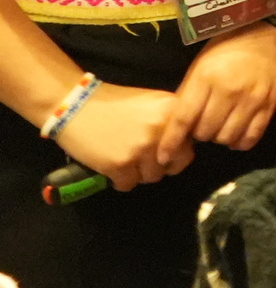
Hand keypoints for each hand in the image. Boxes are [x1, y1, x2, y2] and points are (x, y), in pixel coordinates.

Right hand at [49, 81, 192, 193]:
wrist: (74, 105)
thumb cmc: (112, 103)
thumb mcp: (150, 103)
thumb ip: (168, 121)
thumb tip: (182, 144)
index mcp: (172, 110)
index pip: (190, 143)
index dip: (177, 150)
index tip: (165, 150)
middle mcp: (161, 130)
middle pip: (175, 164)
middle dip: (162, 165)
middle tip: (146, 160)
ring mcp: (141, 148)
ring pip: (152, 176)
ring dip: (139, 173)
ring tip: (126, 160)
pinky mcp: (120, 164)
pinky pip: (128, 184)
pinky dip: (120, 181)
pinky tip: (113, 168)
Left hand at [159, 22, 275, 166]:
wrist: (268, 32)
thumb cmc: (227, 46)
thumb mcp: (200, 65)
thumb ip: (189, 94)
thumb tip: (178, 125)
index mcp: (205, 78)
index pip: (183, 119)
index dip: (171, 142)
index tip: (162, 157)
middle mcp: (228, 91)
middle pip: (205, 132)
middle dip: (199, 134)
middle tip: (202, 124)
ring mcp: (251, 99)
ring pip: (226, 137)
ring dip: (219, 137)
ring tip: (220, 127)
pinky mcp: (269, 105)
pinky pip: (251, 136)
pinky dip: (240, 142)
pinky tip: (236, 134)